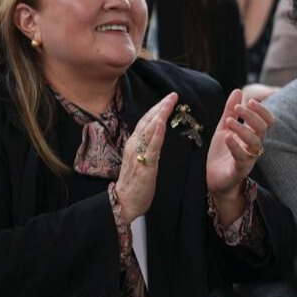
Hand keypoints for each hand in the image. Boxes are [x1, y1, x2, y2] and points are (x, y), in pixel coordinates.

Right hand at [115, 93, 177, 224]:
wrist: (124, 202)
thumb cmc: (134, 183)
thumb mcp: (139, 160)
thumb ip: (145, 147)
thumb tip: (155, 136)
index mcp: (133, 143)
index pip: (145, 121)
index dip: (156, 109)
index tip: (167, 99)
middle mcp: (134, 145)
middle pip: (148, 121)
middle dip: (160, 106)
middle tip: (172, 95)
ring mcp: (139, 154)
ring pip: (150, 129)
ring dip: (160, 114)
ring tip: (169, 101)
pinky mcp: (145, 165)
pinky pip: (152, 146)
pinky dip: (157, 132)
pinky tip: (162, 122)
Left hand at [206, 89, 274, 219]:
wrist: (214, 180)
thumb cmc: (222, 154)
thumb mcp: (224, 128)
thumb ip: (230, 110)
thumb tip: (237, 90)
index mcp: (252, 135)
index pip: (267, 121)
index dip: (262, 110)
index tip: (250, 101)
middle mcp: (253, 147)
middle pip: (263, 129)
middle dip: (253, 116)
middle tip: (240, 107)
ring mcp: (248, 159)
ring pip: (255, 143)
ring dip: (243, 129)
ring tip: (229, 121)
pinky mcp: (238, 170)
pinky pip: (242, 158)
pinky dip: (236, 147)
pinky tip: (227, 138)